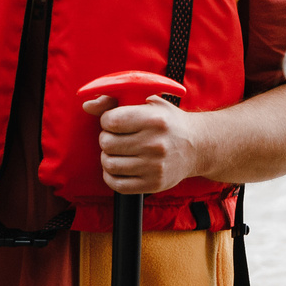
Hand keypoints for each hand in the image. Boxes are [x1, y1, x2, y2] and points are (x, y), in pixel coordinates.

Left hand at [82, 92, 200, 194]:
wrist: (198, 146)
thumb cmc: (168, 122)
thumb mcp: (148, 102)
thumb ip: (115, 100)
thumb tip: (87, 106)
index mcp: (154, 119)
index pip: (110, 121)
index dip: (106, 121)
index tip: (114, 122)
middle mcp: (155, 143)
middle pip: (107, 143)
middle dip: (106, 139)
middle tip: (117, 138)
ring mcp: (155, 166)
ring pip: (109, 164)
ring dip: (108, 158)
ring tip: (118, 152)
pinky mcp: (154, 184)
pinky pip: (117, 185)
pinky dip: (111, 177)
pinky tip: (119, 168)